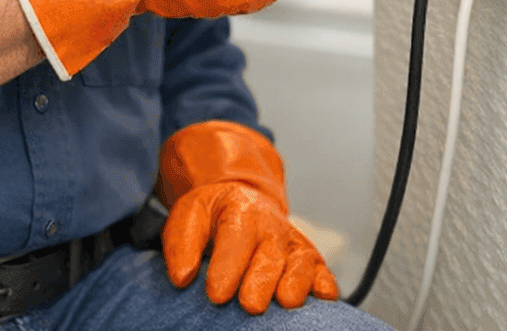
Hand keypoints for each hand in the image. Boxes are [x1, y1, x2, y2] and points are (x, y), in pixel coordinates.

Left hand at [162, 182, 339, 313]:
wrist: (243, 200)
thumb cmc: (213, 215)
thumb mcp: (188, 216)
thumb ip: (181, 245)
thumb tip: (182, 277)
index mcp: (240, 210)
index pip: (236, 237)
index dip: (227, 267)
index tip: (215, 295)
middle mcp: (271, 225)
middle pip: (270, 254)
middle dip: (261, 281)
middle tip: (250, 305)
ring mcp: (292, 242)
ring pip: (300, 263)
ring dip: (296, 283)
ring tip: (286, 302)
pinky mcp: (309, 258)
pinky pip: (322, 270)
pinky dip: (325, 283)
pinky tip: (323, 296)